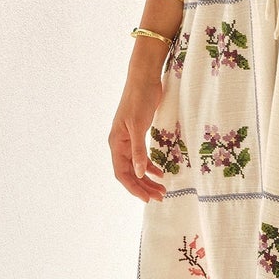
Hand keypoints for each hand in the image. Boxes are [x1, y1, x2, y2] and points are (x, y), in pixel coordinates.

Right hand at [108, 70, 169, 202]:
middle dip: (143, 186)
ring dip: (148, 179)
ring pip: (136, 166)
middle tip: (160, 196)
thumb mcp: (138, 126)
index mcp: (116, 143)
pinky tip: (161, 172)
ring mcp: (129, 139)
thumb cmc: (139, 99)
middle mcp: (120, 144)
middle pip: (129, 173)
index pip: (122, 173)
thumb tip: (138, 172)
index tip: (147, 199)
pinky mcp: (138, 134)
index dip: (134, 187)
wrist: (144, 79)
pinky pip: (141, 157)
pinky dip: (150, 166)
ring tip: (162, 189)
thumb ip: (138, 150)